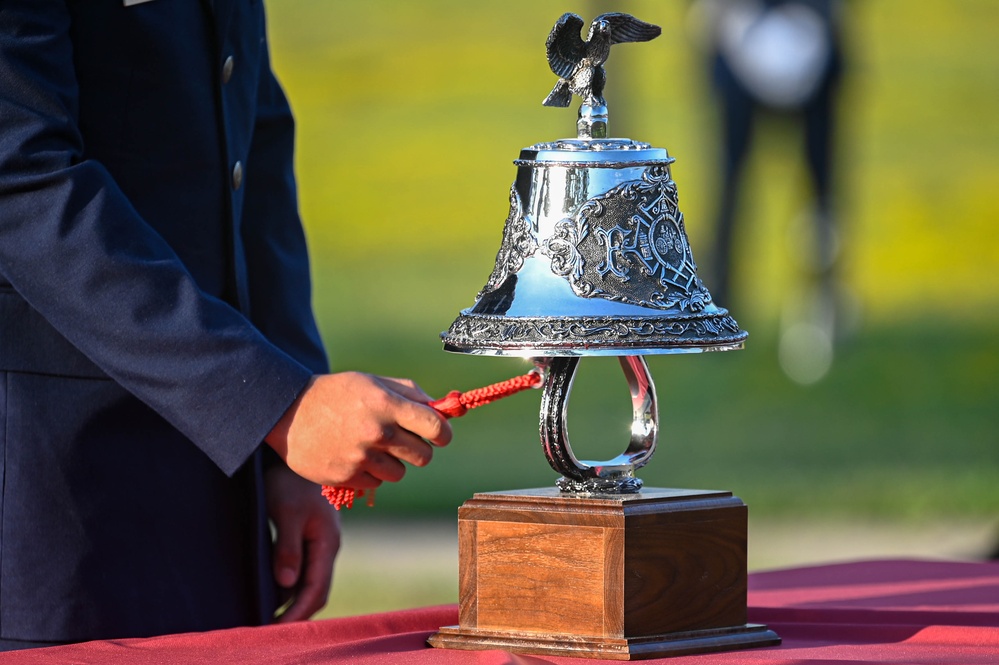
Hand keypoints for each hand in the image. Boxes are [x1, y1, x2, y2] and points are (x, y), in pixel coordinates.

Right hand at [265, 372, 452, 487]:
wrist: (287, 411)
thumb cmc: (337, 393)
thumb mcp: (372, 382)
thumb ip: (410, 393)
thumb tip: (443, 410)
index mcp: (387, 405)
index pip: (436, 427)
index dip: (443, 433)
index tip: (439, 435)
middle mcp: (377, 432)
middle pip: (423, 456)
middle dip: (418, 449)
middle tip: (403, 440)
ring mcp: (361, 457)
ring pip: (399, 473)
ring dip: (392, 463)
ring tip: (372, 447)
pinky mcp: (346, 477)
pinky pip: (375, 484)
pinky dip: (370, 474)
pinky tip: (353, 456)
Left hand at [265, 464, 340, 622]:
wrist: (295, 454)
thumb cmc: (289, 481)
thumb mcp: (286, 512)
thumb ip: (287, 547)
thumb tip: (287, 584)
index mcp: (327, 542)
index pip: (317, 590)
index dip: (298, 613)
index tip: (275, 629)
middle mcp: (328, 547)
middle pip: (318, 592)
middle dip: (298, 615)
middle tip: (271, 633)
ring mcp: (321, 543)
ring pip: (312, 583)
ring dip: (295, 603)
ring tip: (270, 620)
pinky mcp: (310, 539)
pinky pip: (305, 572)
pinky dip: (292, 589)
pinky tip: (274, 595)